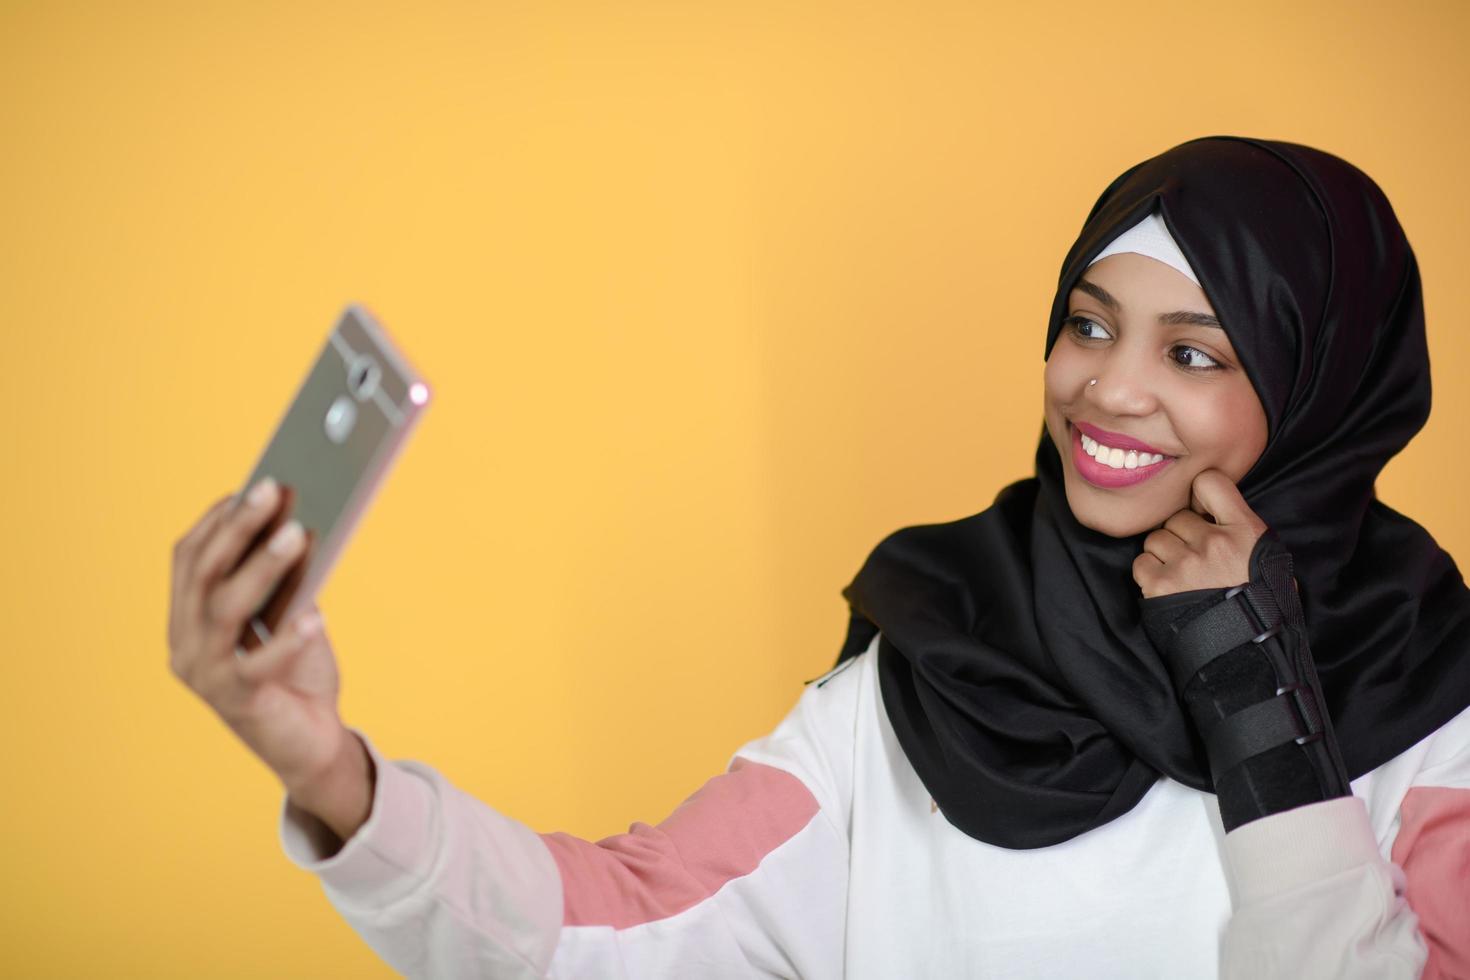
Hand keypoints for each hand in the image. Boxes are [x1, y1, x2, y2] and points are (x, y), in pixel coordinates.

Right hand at [168, 480, 348, 794]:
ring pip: (225, 609)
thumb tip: (300, 522)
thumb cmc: (298, 673)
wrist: (309, 744)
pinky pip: (257, 663)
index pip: (188, 558)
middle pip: (204, 574)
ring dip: (261, 567)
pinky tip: (315, 616)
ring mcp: (204, 674)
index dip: (217, 520)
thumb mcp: (289, 617)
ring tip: (297, 534)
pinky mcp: (236, 702)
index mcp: (188, 618)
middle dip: (237, 528)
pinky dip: (286, 638)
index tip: (249, 486)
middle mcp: (185, 644)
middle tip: (272, 490)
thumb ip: (285, 580)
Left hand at [1132, 469, 1268, 598]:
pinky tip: (1169, 587)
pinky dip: (1150, 573)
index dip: (1199, 492)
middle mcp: (1214, 541)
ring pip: (1156, 538)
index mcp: (1246, 530)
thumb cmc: (1261, 603)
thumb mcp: (1268, 557)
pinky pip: (1141, 563)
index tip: (1201, 510)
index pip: (1210, 481)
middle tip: (1195, 558)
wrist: (1249, 652)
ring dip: (1164, 554)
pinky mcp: (1161, 584)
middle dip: (1182, 534)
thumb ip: (1241, 528)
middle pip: (1176, 516)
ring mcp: (1186, 562)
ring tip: (1183, 575)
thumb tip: (1211, 507)